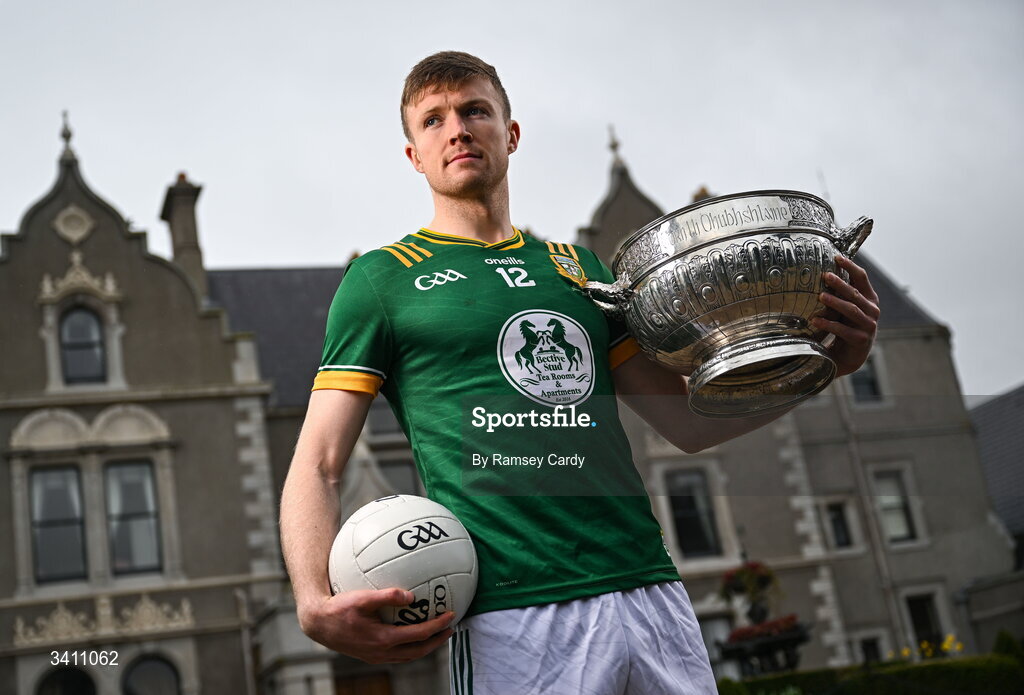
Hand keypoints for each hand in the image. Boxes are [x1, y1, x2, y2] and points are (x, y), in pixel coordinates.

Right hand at [298, 588, 454, 663]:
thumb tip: (411, 596)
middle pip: (418, 651)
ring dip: (426, 646)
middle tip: (451, 629)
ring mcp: (376, 656)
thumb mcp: (362, 597)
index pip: (419, 635)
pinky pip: (398, 654)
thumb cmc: (339, 608)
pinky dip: (411, 647)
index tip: (451, 615)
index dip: (438, 626)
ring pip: (409, 655)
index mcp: (383, 639)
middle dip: (438, 641)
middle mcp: (382, 652)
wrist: (318, 623)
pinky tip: (412, 636)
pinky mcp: (371, 655)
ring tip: (437, 634)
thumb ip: (387, 596)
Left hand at [811, 255, 880, 377]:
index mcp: (869, 299)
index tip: (837, 257)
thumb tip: (822, 271)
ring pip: (851, 310)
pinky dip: (828, 324)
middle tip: (825, 275)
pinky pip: (843, 329)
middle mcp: (872, 310)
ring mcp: (868, 325)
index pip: (862, 278)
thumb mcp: (844, 308)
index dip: (850, 266)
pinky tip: (815, 320)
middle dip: (840, 283)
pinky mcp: (860, 339)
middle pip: (855, 293)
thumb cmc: (844, 327)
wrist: (849, 357)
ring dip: (835, 302)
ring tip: (820, 296)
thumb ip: (841, 294)